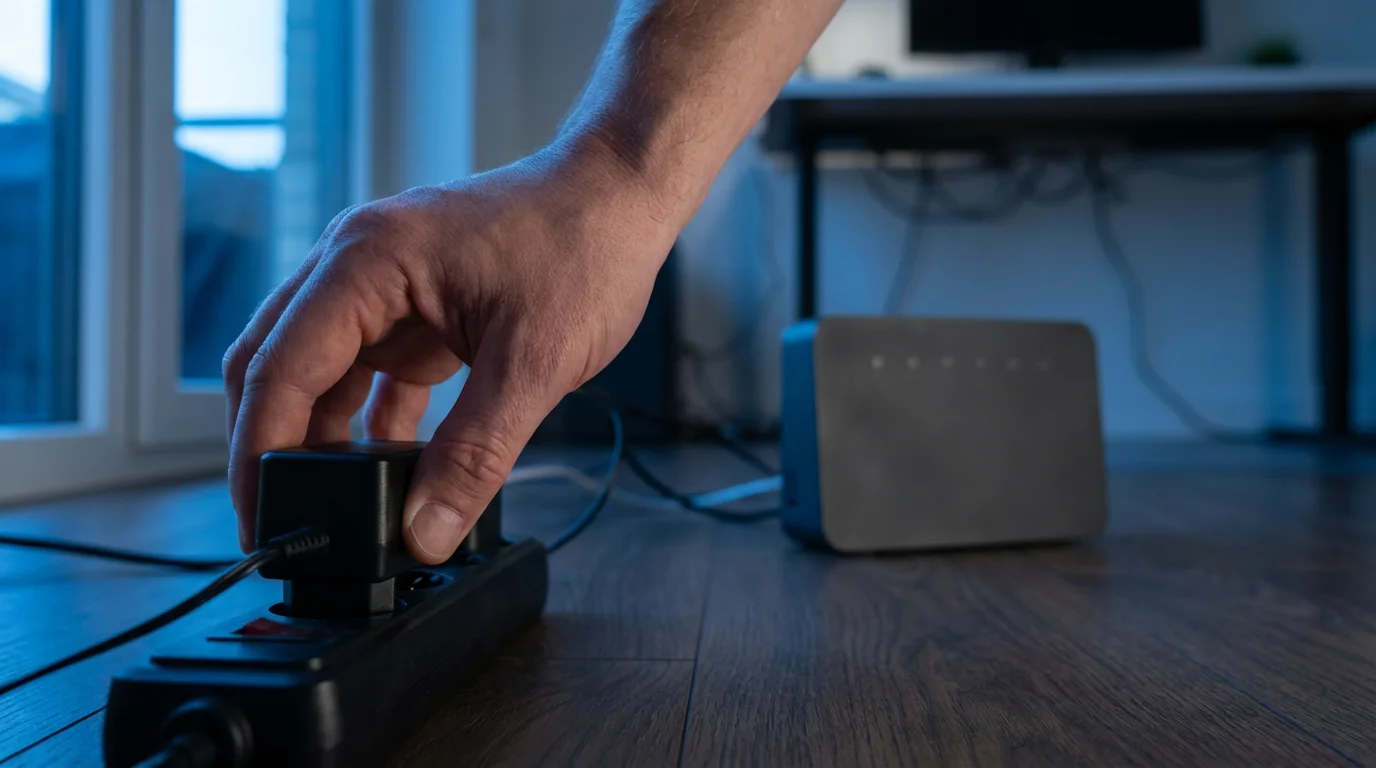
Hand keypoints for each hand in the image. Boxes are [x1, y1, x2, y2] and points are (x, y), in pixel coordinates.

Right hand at [223, 133, 677, 562]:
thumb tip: (426, 531)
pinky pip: (368, 371)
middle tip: (281, 523)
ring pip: (318, 371)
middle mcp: (357, 265)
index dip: (257, 454)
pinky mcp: (415, 305)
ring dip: (319, 437)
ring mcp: (383, 285)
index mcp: (365, 261)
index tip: (261, 521)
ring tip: (335, 509)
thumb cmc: (584, 244)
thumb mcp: (533, 361)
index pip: (278, 369)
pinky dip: (369, 422)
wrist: (622, 195)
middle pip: (275, 365)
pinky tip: (389, 469)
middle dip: (269, 447)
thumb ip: (475, 453)